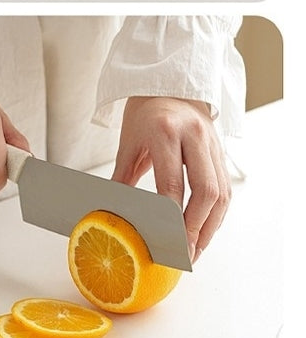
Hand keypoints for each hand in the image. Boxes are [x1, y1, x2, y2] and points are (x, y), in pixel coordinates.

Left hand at [111, 97, 231, 261]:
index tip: (166, 242)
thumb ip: (123, 178)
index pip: (172, 183)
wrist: (170, 83)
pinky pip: (225, 188)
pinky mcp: (221, 152)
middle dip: (196, 228)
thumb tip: (111, 213)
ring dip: (210, 226)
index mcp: (165, 131)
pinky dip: (216, 214)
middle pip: (204, 190)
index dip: (172, 218)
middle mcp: (194, 136)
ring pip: (221, 192)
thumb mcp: (128, 142)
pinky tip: (205, 230)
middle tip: (185, 254)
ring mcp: (211, 144)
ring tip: (196, 250)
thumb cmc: (145, 112)